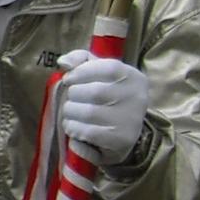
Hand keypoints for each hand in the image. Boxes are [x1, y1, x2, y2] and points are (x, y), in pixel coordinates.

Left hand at [57, 49, 150, 164]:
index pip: (108, 68)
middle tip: (71, 100)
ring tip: (70, 113)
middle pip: (94, 92)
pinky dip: (73, 129)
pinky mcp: (121, 140)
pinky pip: (89, 133)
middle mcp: (137, 98)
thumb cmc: (106, 94)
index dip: (81, 72)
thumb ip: (81, 59)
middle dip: (73, 95)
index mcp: (133, 77)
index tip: (69, 79)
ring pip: (88, 113)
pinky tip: (73, 127)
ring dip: (70, 113)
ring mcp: (131, 121)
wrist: (122, 129)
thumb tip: (63, 62)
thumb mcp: (98, 71)